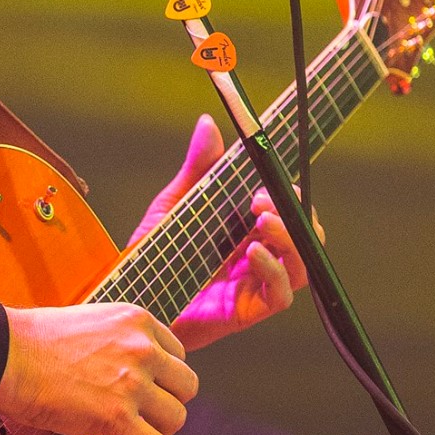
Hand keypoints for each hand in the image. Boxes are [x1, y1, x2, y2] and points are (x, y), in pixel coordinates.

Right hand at [0, 302, 198, 434]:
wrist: (6, 355)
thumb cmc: (34, 340)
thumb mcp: (92, 322)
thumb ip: (118, 340)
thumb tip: (126, 366)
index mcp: (137, 321)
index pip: (177, 354)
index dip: (165, 376)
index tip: (155, 388)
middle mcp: (142, 350)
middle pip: (185, 386)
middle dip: (167, 401)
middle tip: (147, 412)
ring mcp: (132, 385)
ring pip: (176, 418)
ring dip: (160, 430)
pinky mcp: (117, 418)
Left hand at [129, 115, 309, 350]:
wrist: (131, 300)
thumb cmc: (152, 256)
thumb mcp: (174, 206)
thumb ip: (197, 169)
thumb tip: (209, 123)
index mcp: (245, 230)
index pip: (286, 209)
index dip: (290, 194)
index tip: (275, 177)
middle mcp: (257, 255)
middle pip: (304, 235)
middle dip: (294, 214)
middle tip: (264, 201)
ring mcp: (255, 284)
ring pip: (302, 263)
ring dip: (291, 239)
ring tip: (264, 220)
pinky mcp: (248, 311)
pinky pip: (280, 295)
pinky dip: (275, 271)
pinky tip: (254, 253)